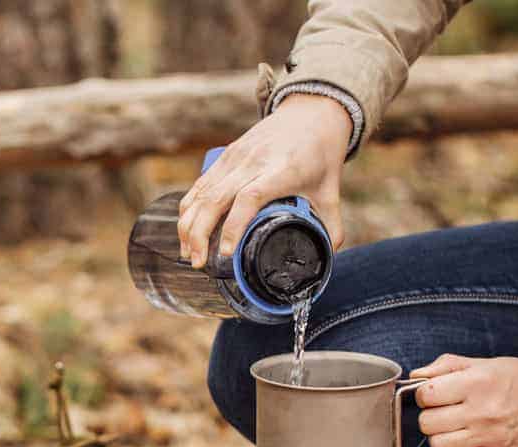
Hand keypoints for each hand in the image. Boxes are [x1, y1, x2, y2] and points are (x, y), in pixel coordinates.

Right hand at [177, 93, 350, 266]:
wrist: (311, 112)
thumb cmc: (321, 154)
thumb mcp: (331, 191)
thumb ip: (330, 226)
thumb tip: (327, 257)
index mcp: (280, 171)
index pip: (249, 198)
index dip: (234, 226)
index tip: (226, 253)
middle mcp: (252, 163)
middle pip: (215, 198)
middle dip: (199, 234)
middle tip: (197, 262)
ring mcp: (234, 158)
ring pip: (201, 192)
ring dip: (189, 225)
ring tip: (187, 253)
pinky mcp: (225, 156)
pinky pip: (200, 185)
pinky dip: (188, 209)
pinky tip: (186, 230)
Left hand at [411, 354, 517, 446]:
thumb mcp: (486, 363)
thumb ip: (448, 366)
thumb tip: (416, 376)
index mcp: (475, 383)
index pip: (425, 395)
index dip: (424, 396)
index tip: (433, 397)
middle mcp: (480, 411)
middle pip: (427, 423)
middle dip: (431, 418)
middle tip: (445, 415)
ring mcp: (488, 437)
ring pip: (438, 446)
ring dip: (440, 440)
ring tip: (454, 432)